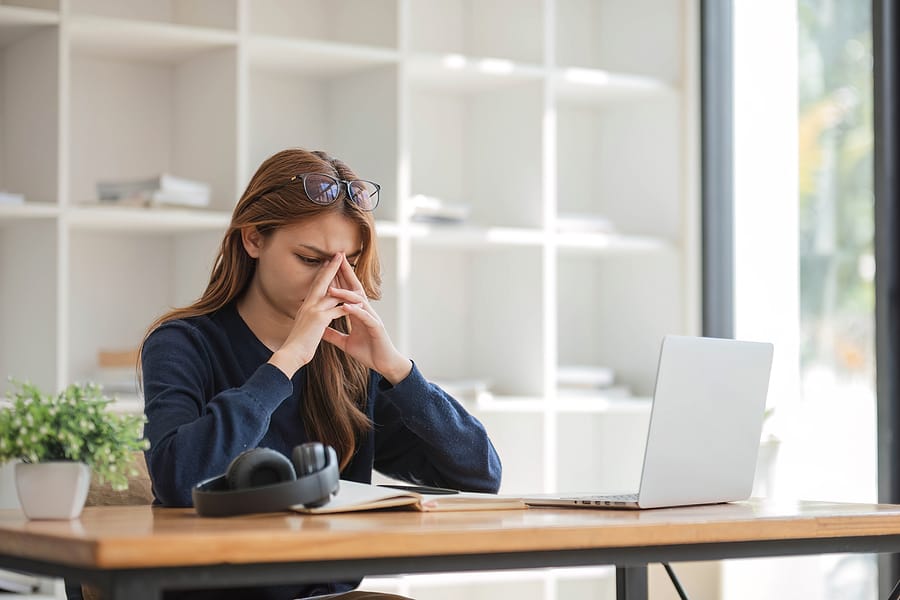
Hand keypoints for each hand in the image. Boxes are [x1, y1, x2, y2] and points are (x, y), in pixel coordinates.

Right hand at [268, 254, 351, 376]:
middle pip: (322, 282)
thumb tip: (311, 317)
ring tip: (353, 274)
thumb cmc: (297, 345)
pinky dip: (348, 305)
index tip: (329, 262)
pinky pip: (337, 309)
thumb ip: (309, 319)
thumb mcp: (303, 327)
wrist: (290, 354)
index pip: (315, 286)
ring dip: (344, 282)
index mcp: (305, 306)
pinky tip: (358, 302)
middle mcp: (308, 305)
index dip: (323, 273)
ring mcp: (314, 310)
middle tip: (339, 255)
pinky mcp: (320, 319)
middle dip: (331, 267)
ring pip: (331, 292)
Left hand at [322, 254, 411, 384]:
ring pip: (358, 301)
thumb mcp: (345, 343)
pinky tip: (345, 307)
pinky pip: (365, 317)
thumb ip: (333, 334)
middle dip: (346, 274)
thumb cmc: (368, 352)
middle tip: (337, 259)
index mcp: (358, 313)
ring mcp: (372, 318)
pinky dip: (355, 311)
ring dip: (345, 294)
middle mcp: (366, 311)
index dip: (339, 279)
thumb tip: (320, 330)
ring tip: (332, 288)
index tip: (328, 266)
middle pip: (354, 288)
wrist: (384, 364)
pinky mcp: (376, 327)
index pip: (347, 291)